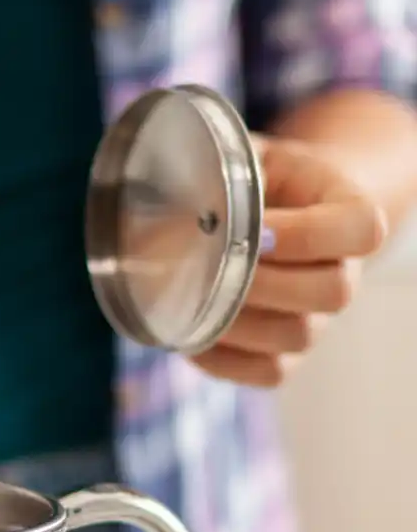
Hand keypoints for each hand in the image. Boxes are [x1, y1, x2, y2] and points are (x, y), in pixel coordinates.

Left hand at [191, 136, 387, 387]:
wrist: (264, 214)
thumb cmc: (252, 181)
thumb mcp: (243, 159)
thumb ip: (222, 173)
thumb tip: (169, 214)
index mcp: (348, 211)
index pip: (361, 229)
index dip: (307, 235)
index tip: (254, 226)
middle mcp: (344, 272)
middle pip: (333, 291)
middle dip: (265, 282)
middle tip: (214, 265)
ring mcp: (316, 319)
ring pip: (297, 337)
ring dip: (240, 321)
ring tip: (194, 299)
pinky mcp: (285, 355)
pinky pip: (266, 372)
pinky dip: (224, 360)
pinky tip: (189, 333)